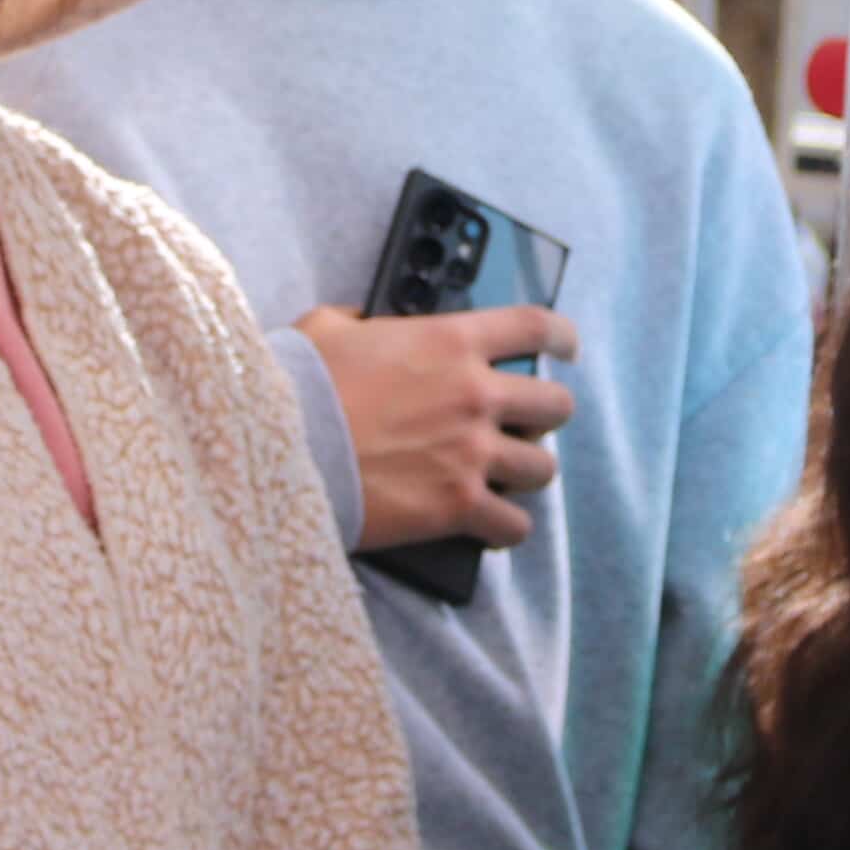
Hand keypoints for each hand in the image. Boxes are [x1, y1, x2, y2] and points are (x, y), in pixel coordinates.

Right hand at [297, 302, 579, 552]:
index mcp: (450, 341)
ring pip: (543, 469)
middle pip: (554, 404)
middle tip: (526, 423)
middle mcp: (475, 394)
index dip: (561, 336)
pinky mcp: (459, 505)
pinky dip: (506, 527)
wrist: (283, 450)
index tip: (567, 347)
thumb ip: (361, 322)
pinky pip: (514, 525)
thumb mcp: (326, 329)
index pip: (534, 326)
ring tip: (506, 477)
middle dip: (545, 415)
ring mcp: (473, 452)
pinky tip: (491, 525)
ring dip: (526, 472)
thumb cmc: (299, 387)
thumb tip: (366, 323)